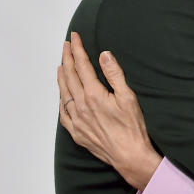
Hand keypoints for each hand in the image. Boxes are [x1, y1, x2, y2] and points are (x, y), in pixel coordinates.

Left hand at [58, 32, 161, 189]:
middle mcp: (81, 106)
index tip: (74, 37)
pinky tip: (63, 95)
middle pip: (70, 76)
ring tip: (61, 65)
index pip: (81, 66)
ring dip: (62, 77)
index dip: (77, 49)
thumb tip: (104, 55)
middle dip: (67, 58)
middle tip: (66, 45)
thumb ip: (115, 74)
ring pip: (64, 93)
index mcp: (93, 95)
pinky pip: (63, 113)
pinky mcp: (77, 132)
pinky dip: (61, 100)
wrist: (129, 156)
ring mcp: (77, 120)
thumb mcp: (128, 97)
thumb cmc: (133, 128)